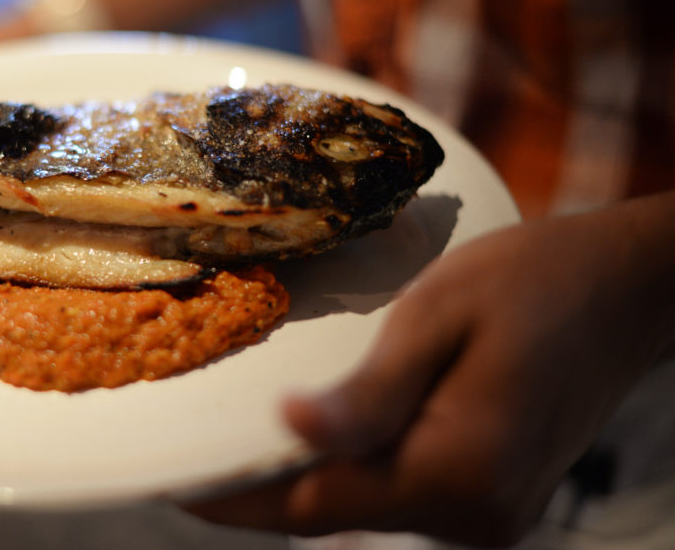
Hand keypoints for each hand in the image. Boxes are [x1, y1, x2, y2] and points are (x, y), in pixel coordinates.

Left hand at [189, 192, 674, 545]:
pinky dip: (351, 472)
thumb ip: (368, 389)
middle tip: (190, 456)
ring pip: (364, 507)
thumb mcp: (439, 314)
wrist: (623, 290)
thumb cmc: (534, 280)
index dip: (236, 499)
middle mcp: (474, 514)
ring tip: (239, 441)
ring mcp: (488, 516)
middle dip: (259, 489)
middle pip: (334, 513)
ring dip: (303, 480)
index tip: (172, 485)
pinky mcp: (491, 500)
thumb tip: (288, 431)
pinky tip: (321, 438)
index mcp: (458, 468)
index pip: (313, 502)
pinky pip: (398, 495)